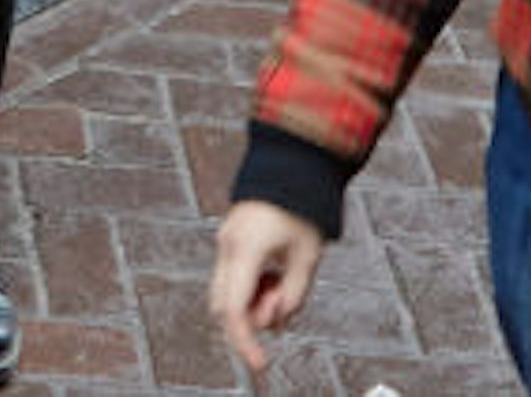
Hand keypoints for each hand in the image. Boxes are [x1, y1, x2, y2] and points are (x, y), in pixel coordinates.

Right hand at [209, 200, 326, 376]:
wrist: (290, 165)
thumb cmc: (303, 210)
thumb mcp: (307, 258)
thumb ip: (292, 295)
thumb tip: (276, 320)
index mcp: (245, 251)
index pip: (235, 310)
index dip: (245, 342)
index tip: (260, 364)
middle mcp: (227, 247)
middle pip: (223, 305)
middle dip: (248, 322)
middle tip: (281, 309)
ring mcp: (225, 243)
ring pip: (226, 293)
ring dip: (252, 304)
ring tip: (283, 284)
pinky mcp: (230, 241)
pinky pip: (233, 278)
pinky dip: (251, 290)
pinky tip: (275, 275)